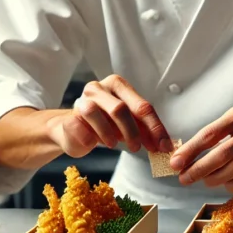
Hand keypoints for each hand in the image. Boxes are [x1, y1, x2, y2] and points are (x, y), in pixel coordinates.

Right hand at [47, 74, 171, 156]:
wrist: (72, 130)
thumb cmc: (104, 124)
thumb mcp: (127, 124)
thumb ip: (143, 129)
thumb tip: (164, 145)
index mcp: (118, 85)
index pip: (142, 106)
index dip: (154, 128)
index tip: (163, 146)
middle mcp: (99, 88)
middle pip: (120, 109)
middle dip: (133, 132)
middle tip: (138, 148)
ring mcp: (81, 100)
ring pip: (96, 113)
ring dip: (109, 134)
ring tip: (114, 144)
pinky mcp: (69, 117)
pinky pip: (79, 127)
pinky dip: (89, 139)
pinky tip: (93, 143)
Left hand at [170, 104, 232, 192]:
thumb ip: (214, 137)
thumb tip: (184, 158)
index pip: (210, 133)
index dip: (191, 150)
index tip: (175, 163)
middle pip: (223, 152)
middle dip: (200, 168)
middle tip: (184, 178)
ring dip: (216, 178)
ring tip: (205, 181)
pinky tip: (226, 184)